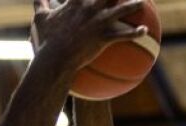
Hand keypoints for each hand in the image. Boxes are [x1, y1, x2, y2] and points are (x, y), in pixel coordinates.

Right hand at [31, 0, 148, 70]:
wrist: (54, 59)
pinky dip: (135, 32)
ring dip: (134, 5)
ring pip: (122, 9)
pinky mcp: (104, 37)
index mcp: (76, 2)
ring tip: (142, 2)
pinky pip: (124, 35)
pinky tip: (145, 31)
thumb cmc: (46, 40)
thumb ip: (40, 4)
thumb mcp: (40, 19)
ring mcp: (98, 22)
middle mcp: (90, 8)